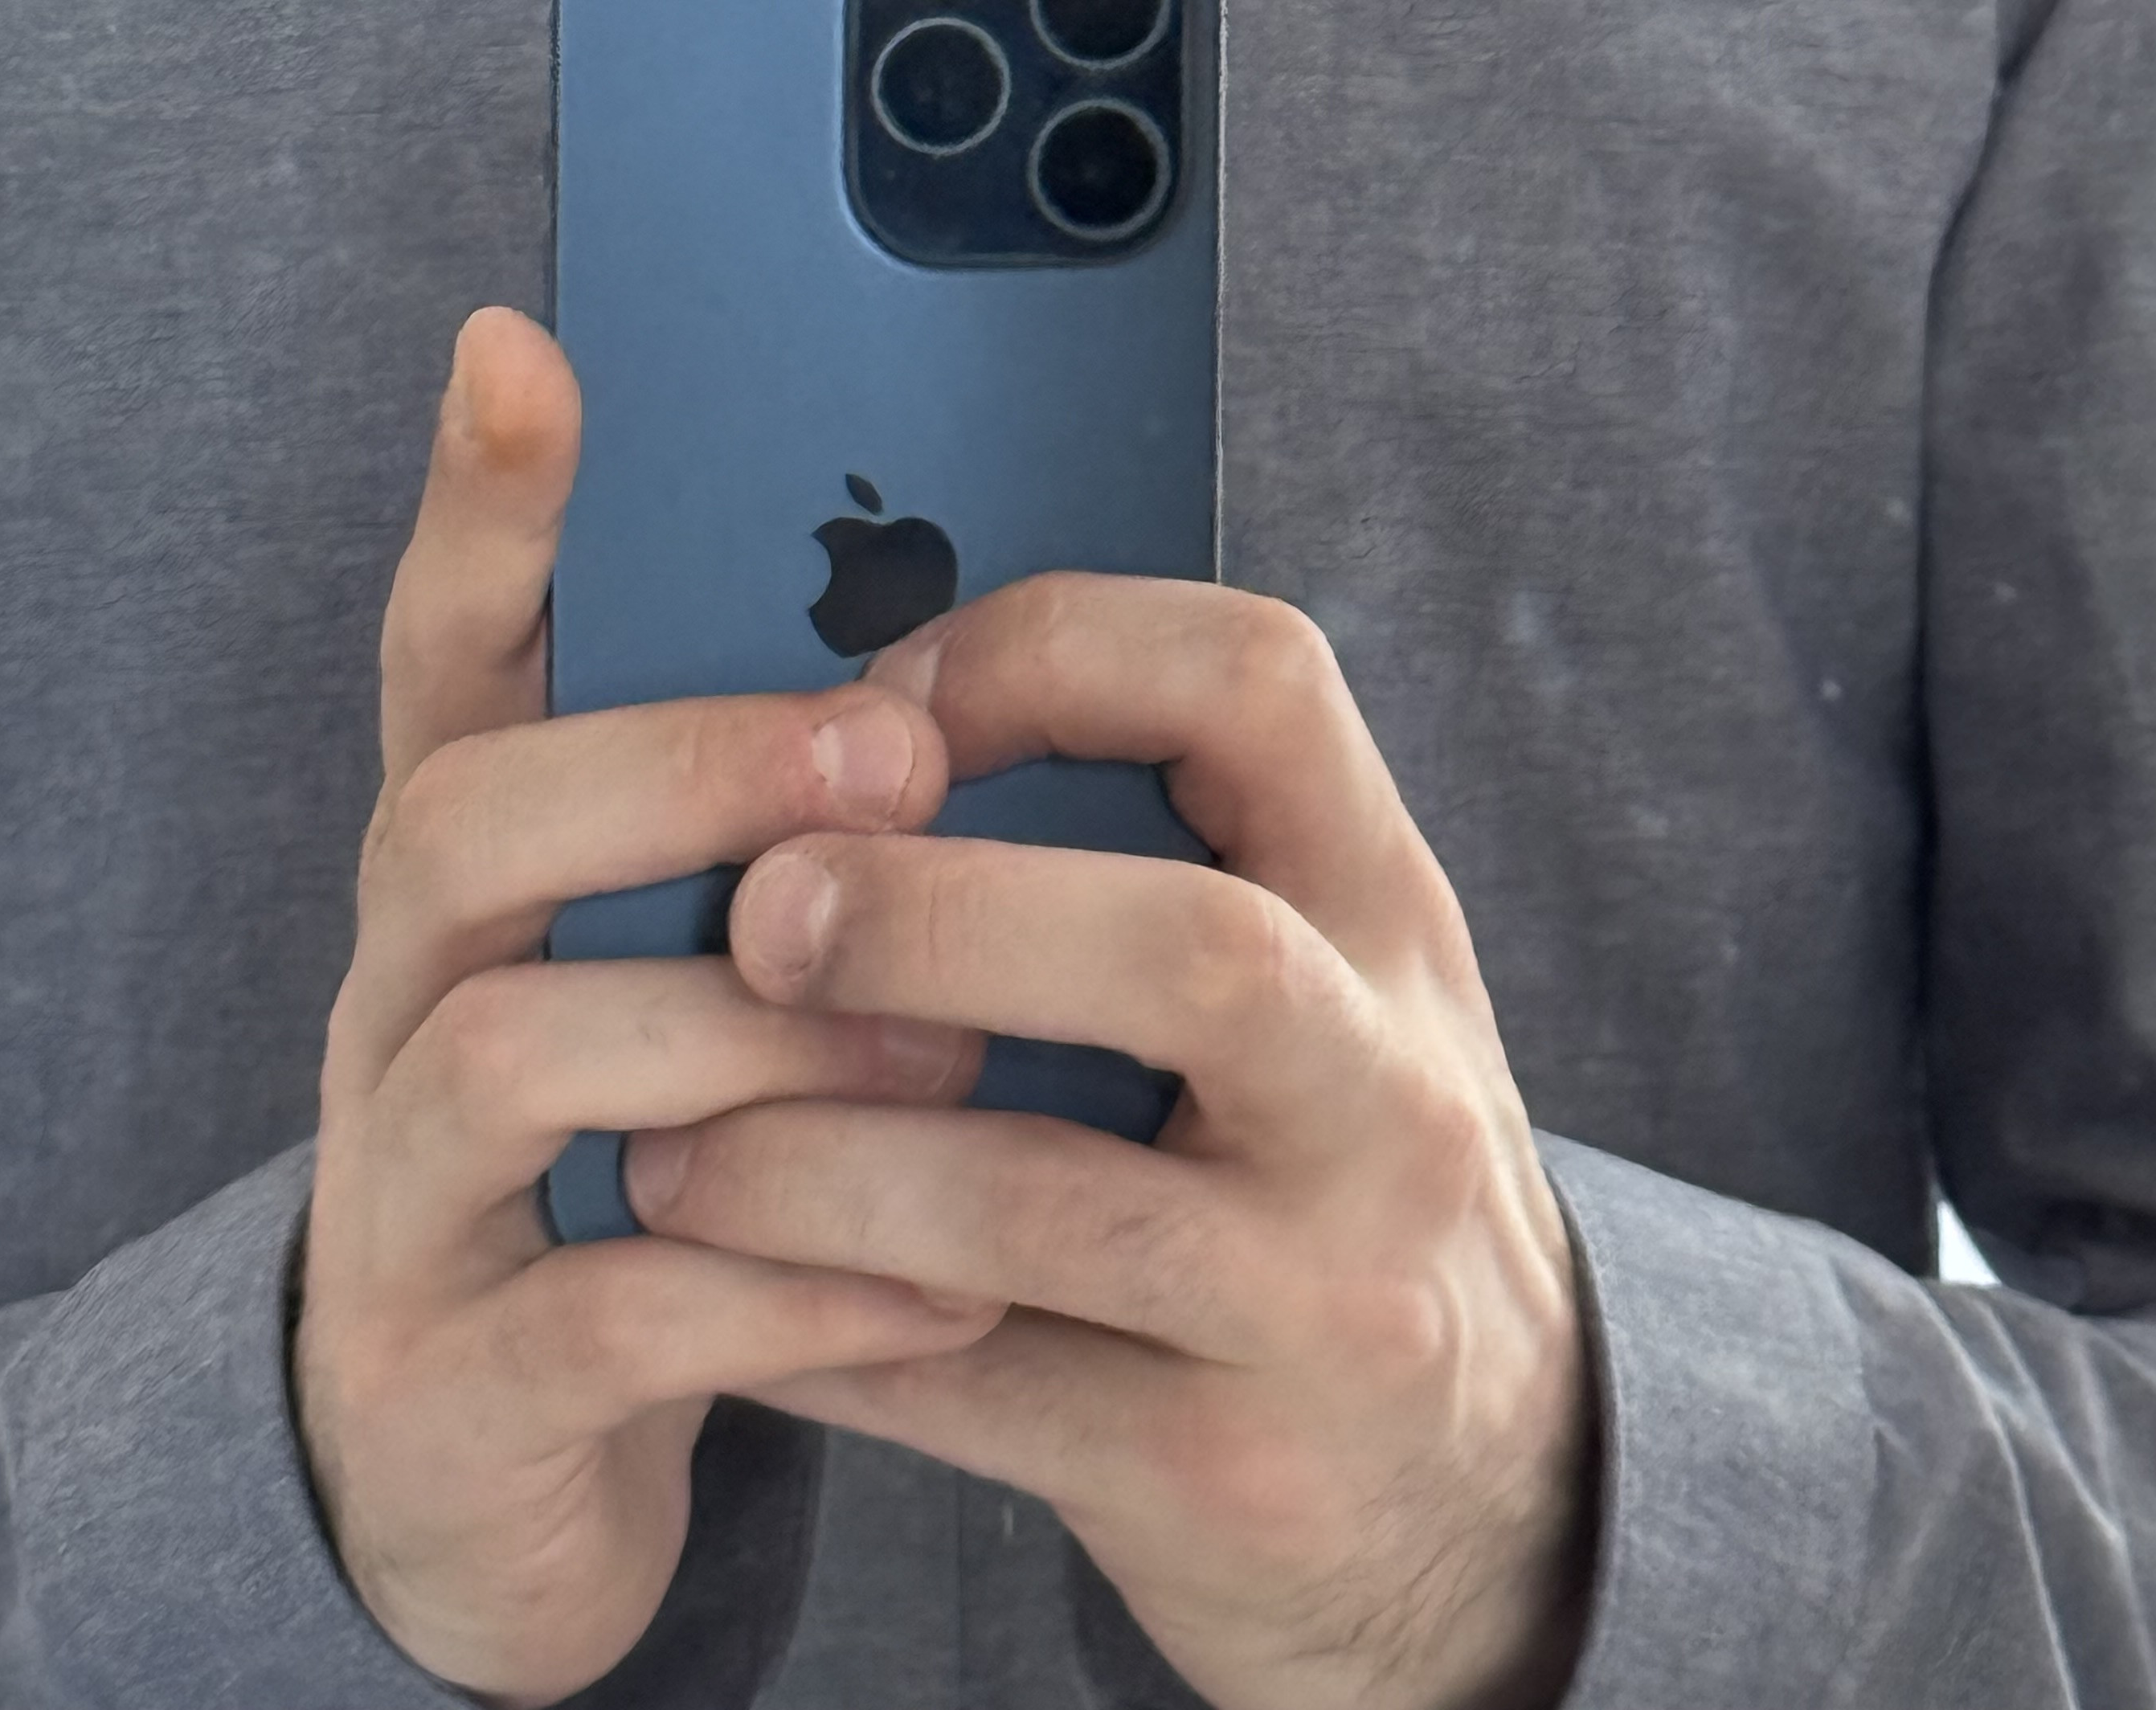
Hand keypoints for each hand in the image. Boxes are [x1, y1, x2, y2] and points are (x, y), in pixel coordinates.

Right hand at [291, 309, 1002, 1708]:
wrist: (511, 1466)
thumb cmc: (653, 1149)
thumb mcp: (687, 959)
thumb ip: (770, 820)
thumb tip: (950, 650)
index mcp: (476, 874)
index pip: (443, 653)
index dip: (477, 505)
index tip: (528, 343)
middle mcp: (399, 999)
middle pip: (459, 821)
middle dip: (681, 766)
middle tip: (894, 760)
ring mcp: (399, 1194)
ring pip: (514, 1053)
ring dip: (759, 1040)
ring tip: (958, 1056)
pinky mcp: (453, 1384)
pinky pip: (604, 1309)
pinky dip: (786, 1289)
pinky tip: (933, 1284)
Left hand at [622, 580, 1595, 1709]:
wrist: (1490, 1505)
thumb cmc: (1320, 1173)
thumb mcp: (1306, 986)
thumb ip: (1131, 854)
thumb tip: (816, 732)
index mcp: (1386, 912)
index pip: (1261, 684)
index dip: (1050, 651)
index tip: (880, 707)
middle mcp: (1388, 1091)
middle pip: (1194, 951)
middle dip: (939, 915)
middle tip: (756, 917)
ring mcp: (1329, 1301)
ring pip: (1046, 1202)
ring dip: (814, 1161)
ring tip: (664, 1150)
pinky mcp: (1232, 1479)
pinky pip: (979, 1391)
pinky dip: (813, 1333)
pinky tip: (708, 1295)